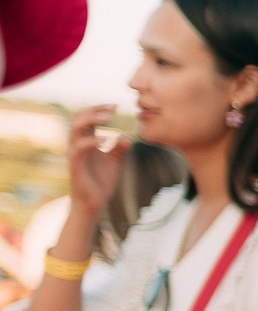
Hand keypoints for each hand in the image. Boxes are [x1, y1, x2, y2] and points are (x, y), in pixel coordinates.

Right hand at [61, 106, 125, 246]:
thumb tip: (129, 137)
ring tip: (108, 117)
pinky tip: (107, 139)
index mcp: (85, 142)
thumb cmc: (100, 182)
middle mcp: (77, 145)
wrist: (93, 203)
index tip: (116, 106)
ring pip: (75, 129)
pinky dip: (92, 141)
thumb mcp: (115, 162)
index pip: (86, 118)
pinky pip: (79, 148)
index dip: (98, 109)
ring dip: (91, 120)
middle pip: (78, 118)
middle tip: (113, 107)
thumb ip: (120, 149)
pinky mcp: (75, 165)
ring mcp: (74, 154)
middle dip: (94, 109)